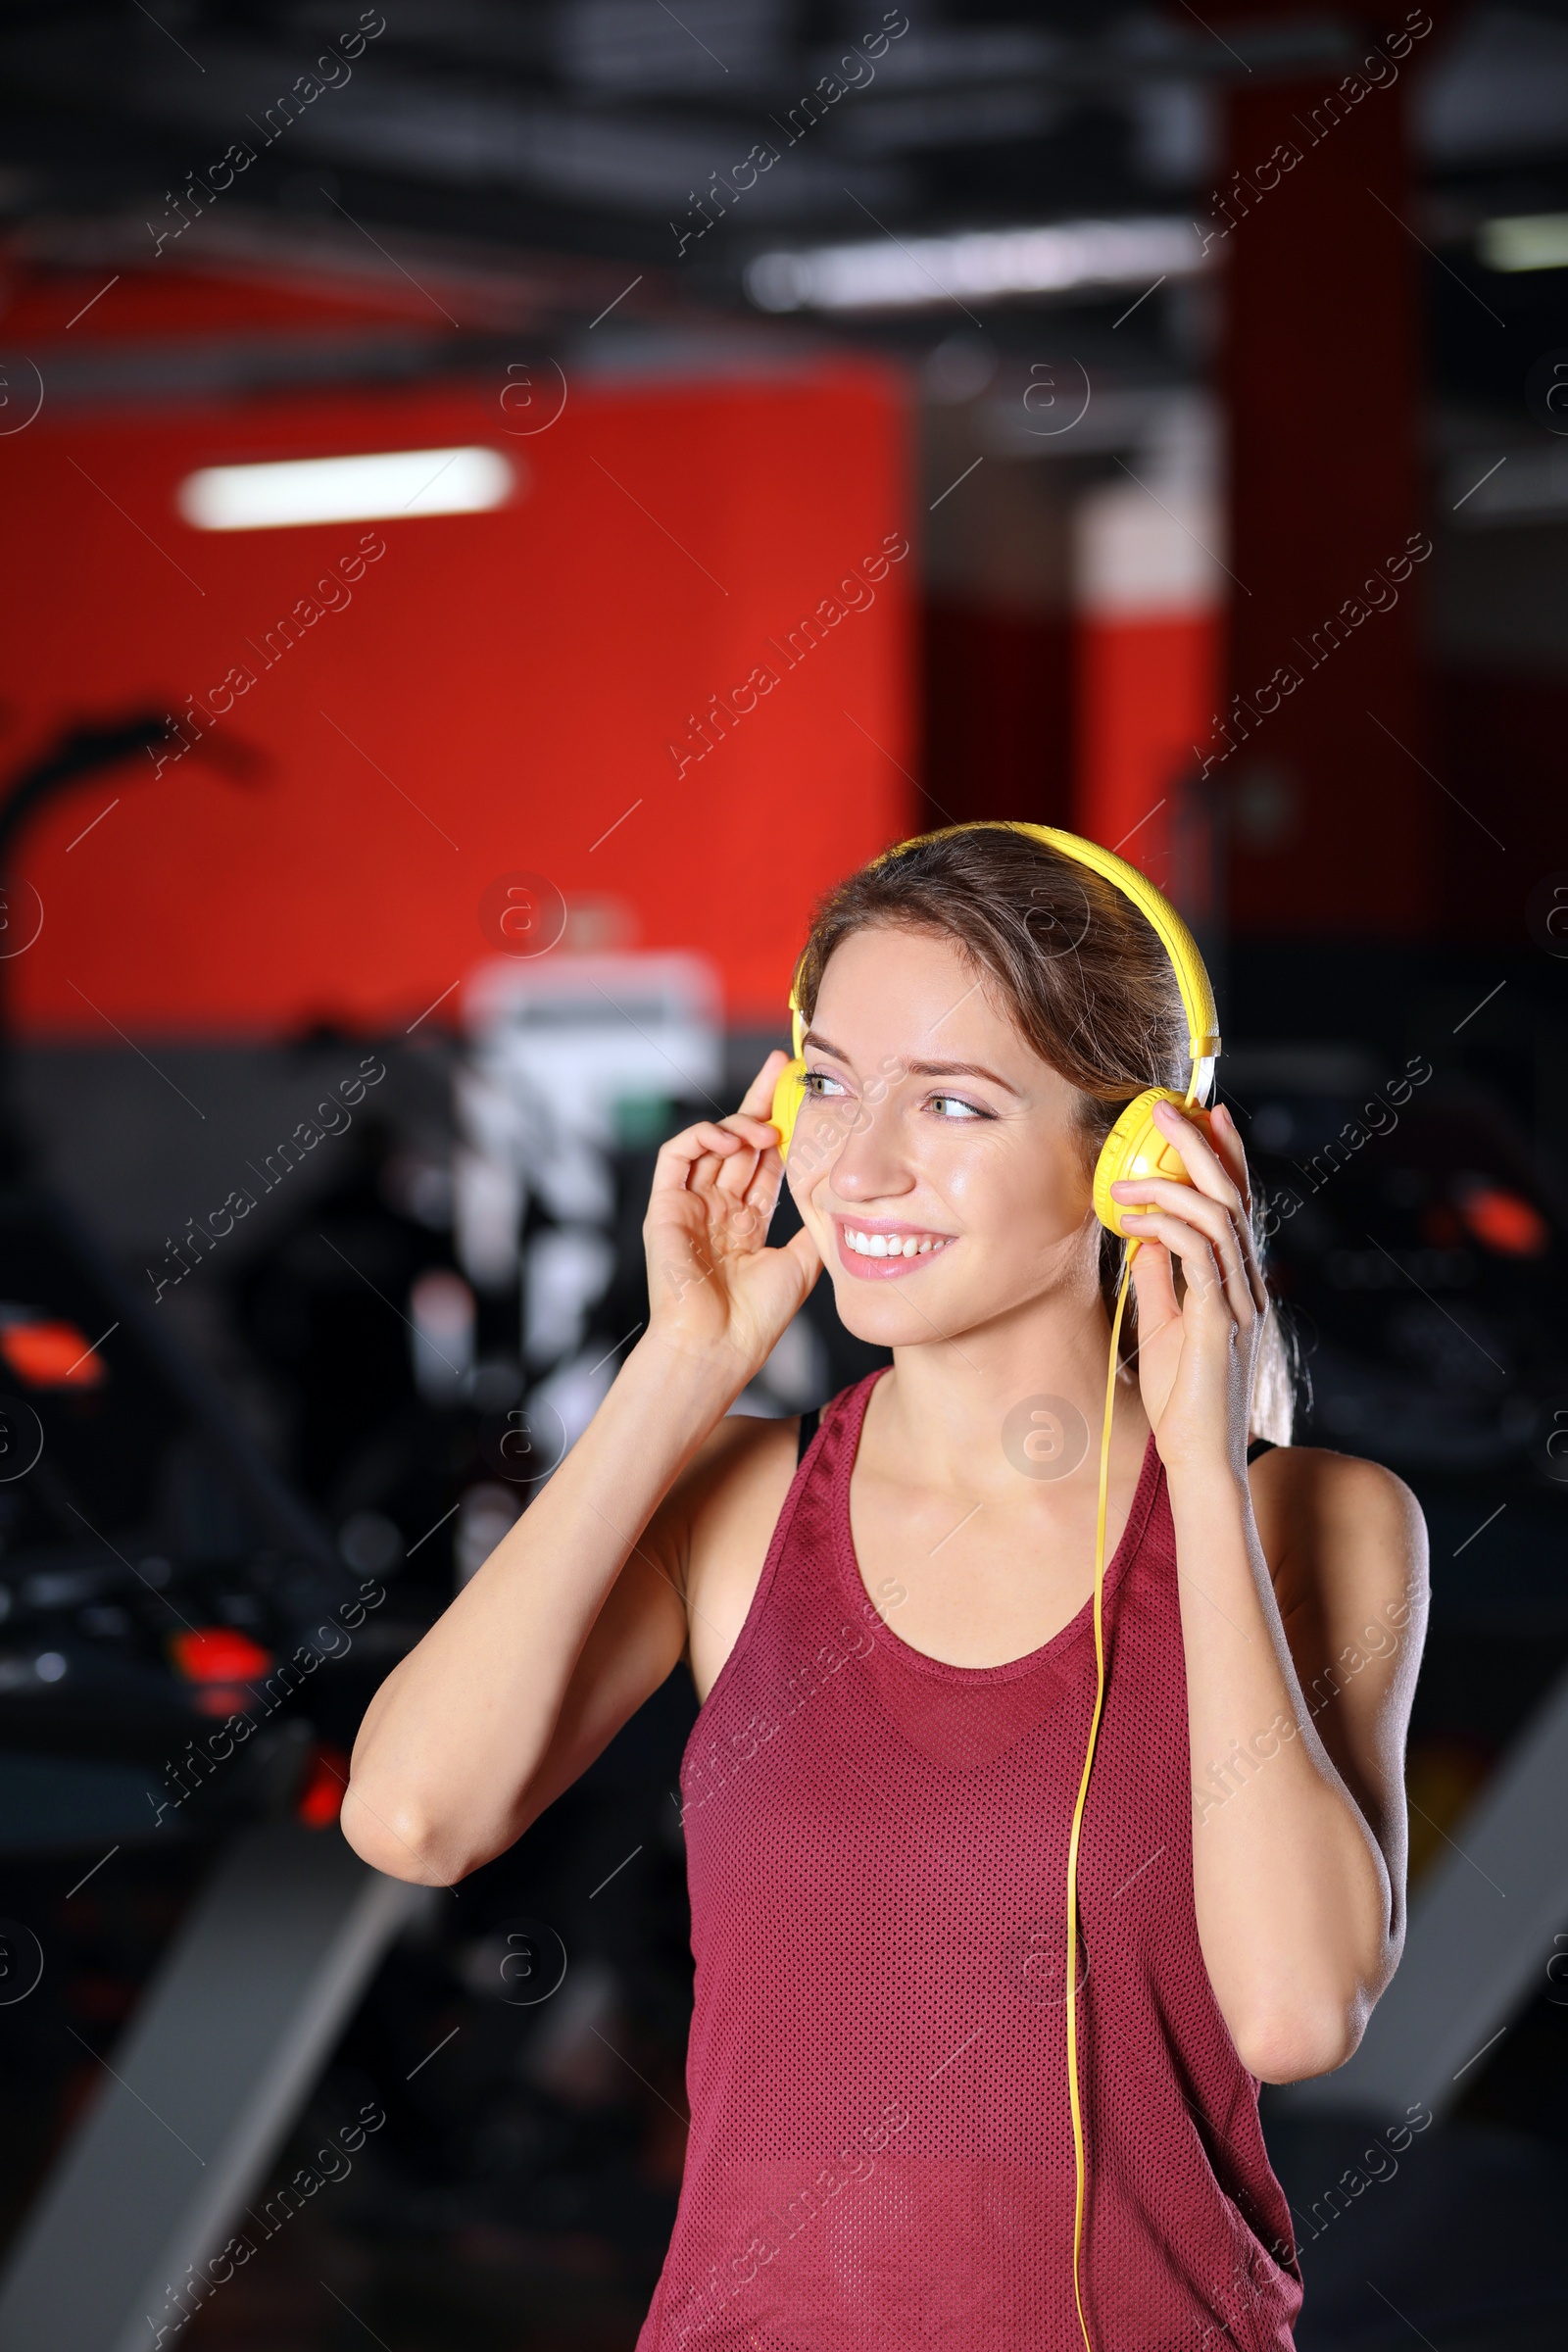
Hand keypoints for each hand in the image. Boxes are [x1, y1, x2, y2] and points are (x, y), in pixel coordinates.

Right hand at [643, 1050, 822, 1381]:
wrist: (718, 1347)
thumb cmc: (754, 1319)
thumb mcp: (801, 1263)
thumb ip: (815, 1227)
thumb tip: (841, 1197)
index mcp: (746, 1224)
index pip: (765, 1162)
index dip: (783, 1129)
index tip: (804, 1097)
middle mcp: (717, 1210)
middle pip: (739, 1143)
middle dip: (760, 1103)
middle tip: (781, 1068)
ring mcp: (690, 1207)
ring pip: (709, 1144)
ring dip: (738, 1124)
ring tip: (765, 1129)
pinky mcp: (664, 1208)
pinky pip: (676, 1156)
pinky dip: (701, 1137)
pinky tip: (730, 1137)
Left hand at [1108, 1100, 1267, 1478]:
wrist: (1201, 1462)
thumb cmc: (1185, 1403)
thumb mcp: (1168, 1328)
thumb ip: (1163, 1282)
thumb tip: (1145, 1237)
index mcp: (1240, 1287)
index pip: (1240, 1208)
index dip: (1228, 1158)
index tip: (1208, 1115)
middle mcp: (1249, 1288)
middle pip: (1235, 1198)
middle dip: (1204, 1146)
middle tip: (1172, 1108)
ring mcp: (1240, 1304)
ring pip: (1220, 1218)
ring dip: (1172, 1183)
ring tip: (1129, 1170)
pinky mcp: (1220, 1322)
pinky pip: (1200, 1255)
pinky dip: (1167, 1226)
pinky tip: (1134, 1220)